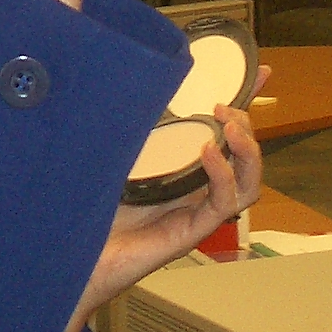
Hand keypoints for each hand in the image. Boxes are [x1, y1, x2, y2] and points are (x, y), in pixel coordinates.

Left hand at [65, 69, 269, 331]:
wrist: (72, 257)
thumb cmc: (89, 212)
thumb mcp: (115, 157)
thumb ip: (131, 129)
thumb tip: (130, 85)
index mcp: (182, 173)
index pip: (224, 136)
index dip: (244, 106)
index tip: (259, 73)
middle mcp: (195, 193)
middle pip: (245, 161)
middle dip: (247, 127)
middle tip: (229, 107)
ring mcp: (196, 214)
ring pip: (247, 184)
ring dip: (247, 151)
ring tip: (233, 126)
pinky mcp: (190, 232)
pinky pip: (222, 203)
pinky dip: (222, 175)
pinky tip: (209, 154)